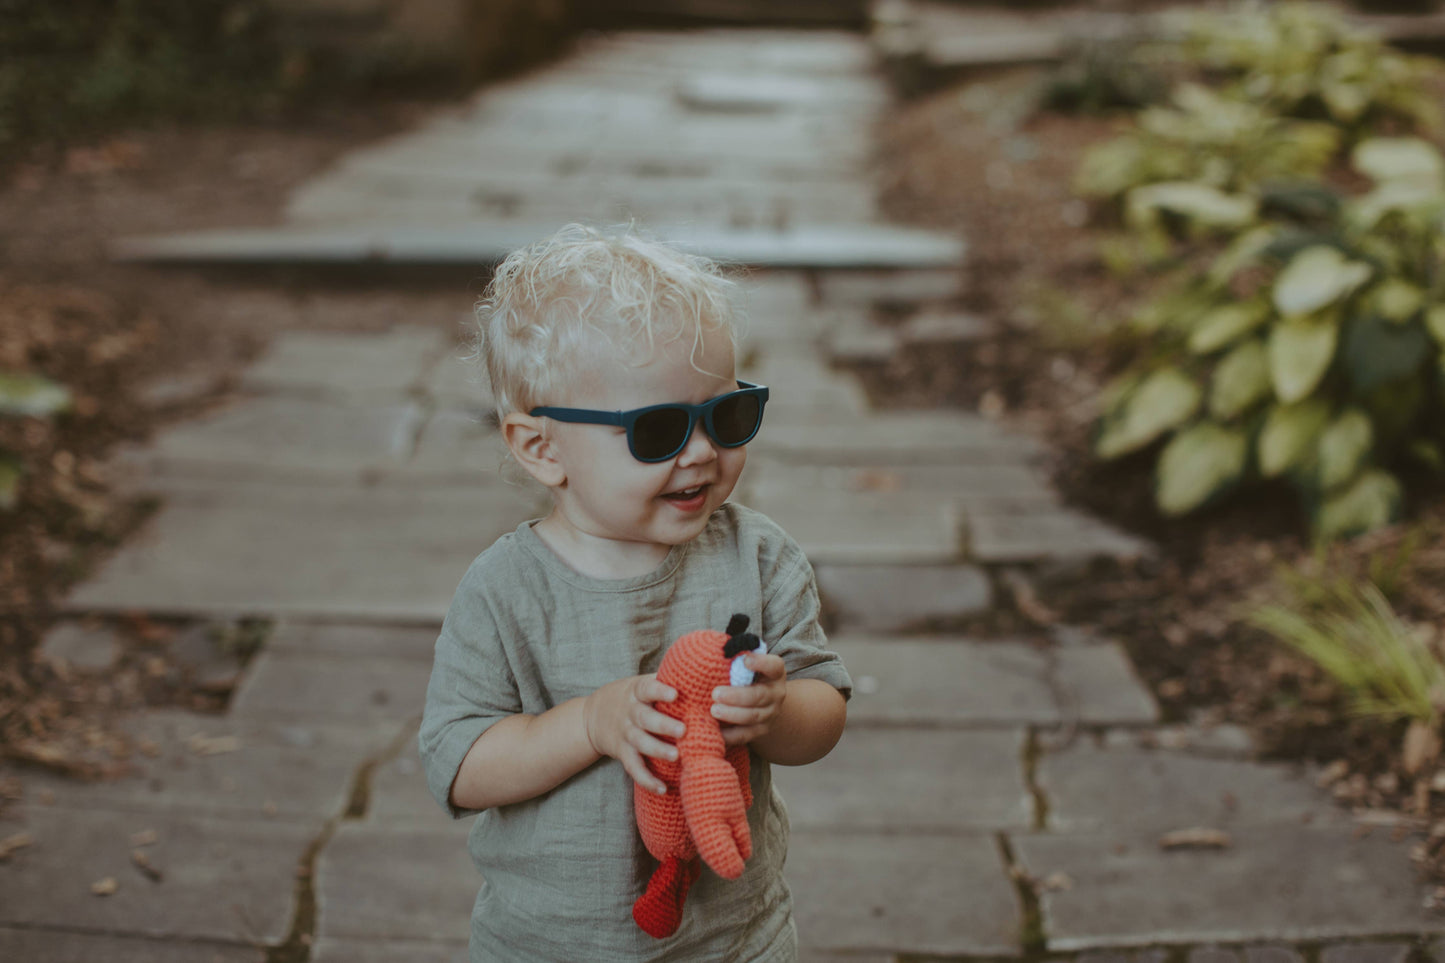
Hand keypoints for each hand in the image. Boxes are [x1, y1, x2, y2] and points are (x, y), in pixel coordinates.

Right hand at [583, 674, 683, 794]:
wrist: (592, 716)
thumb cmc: (631, 697)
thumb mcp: (641, 683)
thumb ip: (666, 679)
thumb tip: (702, 670)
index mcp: (637, 693)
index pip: (647, 689)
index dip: (660, 692)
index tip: (674, 694)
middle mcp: (631, 713)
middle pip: (645, 718)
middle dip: (663, 725)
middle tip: (683, 730)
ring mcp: (626, 734)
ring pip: (640, 743)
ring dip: (658, 750)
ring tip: (676, 756)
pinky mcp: (623, 753)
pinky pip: (634, 768)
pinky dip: (647, 780)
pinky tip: (662, 788)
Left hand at [711, 653, 786, 746]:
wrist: (765, 702)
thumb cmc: (747, 677)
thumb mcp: (747, 664)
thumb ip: (736, 656)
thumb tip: (717, 647)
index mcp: (774, 673)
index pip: (774, 666)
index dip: (761, 663)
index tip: (745, 660)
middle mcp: (776, 693)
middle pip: (760, 696)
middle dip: (737, 696)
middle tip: (715, 694)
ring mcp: (770, 714)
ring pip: (753, 716)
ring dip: (732, 715)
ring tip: (714, 711)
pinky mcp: (760, 731)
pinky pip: (745, 735)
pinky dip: (730, 735)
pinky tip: (716, 731)